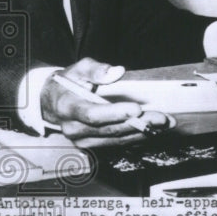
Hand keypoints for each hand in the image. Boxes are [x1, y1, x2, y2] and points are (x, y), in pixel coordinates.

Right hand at [40, 58, 173, 147]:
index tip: (137, 109)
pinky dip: (135, 137)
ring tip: (164, 124)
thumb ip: (95, 69)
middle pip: (109, 129)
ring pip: (115, 139)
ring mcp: (81, 140)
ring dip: (142, 132)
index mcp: (68, 107)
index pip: (92, 114)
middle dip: (138, 124)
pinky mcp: (90, 146)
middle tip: (162, 117)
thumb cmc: (67, 84)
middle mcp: (73, 128)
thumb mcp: (77, 69)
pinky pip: (116, 143)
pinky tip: (153, 130)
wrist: (52, 104)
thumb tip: (117, 71)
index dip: (115, 114)